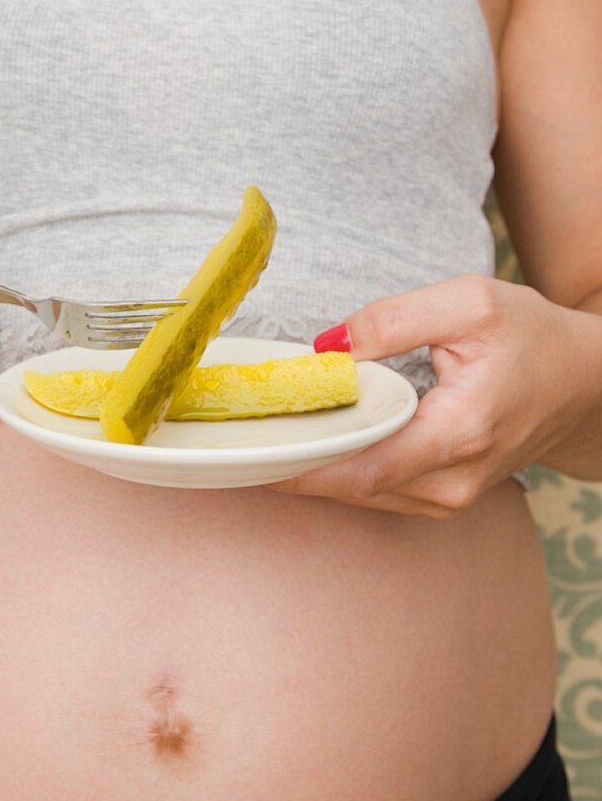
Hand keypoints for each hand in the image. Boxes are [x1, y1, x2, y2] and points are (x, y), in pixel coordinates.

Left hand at [268, 273, 601, 517]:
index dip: (301, 465)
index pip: (362, 466)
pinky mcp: (441, 498)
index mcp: (459, 432)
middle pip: (351, 487)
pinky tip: (305, 449)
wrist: (584, 385)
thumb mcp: (471, 302)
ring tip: (258, 444)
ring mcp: (448, 498)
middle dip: (291, 467)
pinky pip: (375, 493)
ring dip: (309, 473)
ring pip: (360, 496)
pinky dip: (336, 474)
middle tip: (234, 445)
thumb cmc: (533, 340)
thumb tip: (328, 346)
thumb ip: (395, 319)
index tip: (249, 454)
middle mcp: (452, 480)